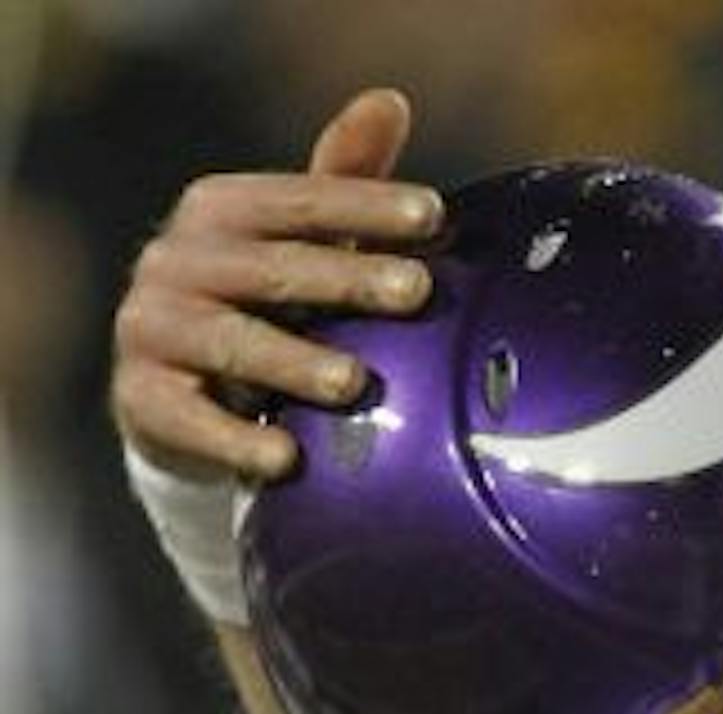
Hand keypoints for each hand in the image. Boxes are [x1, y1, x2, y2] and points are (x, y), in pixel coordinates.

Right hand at [110, 87, 441, 482]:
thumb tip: (392, 101)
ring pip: (231, 341)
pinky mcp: (143, 399)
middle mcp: (174, 261)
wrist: (183, 399)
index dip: (365, 204)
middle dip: (346, 278)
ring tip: (356, 382)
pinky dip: (238, 440)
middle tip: (417, 292)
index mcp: (217, 213)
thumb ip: (341, 183)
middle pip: (271, 268)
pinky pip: (193, 421)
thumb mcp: (301, 247)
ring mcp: (152, 329)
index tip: (435, 215)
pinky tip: (286, 460)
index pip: (299, 202)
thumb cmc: (266, 310)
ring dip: (295, 361)